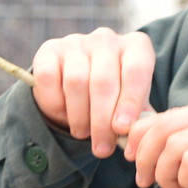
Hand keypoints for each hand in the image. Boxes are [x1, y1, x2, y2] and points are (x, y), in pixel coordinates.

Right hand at [31, 28, 157, 158]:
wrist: (78, 83)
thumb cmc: (115, 96)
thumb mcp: (132, 104)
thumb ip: (138, 118)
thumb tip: (136, 140)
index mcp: (135, 47)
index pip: (136, 71)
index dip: (130, 101)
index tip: (122, 129)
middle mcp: (107, 39)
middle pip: (103, 81)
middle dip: (102, 121)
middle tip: (102, 148)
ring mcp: (76, 42)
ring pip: (76, 82)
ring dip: (79, 116)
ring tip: (83, 134)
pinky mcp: (49, 50)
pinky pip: (49, 78)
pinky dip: (55, 103)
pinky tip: (63, 115)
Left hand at [124, 90, 187, 187]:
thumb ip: (187, 140)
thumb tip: (136, 139)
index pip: (171, 112)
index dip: (142, 134)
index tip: (132, 156)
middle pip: (165, 125)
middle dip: (144, 155)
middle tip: (143, 180)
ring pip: (172, 145)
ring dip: (165, 174)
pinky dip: (185, 180)